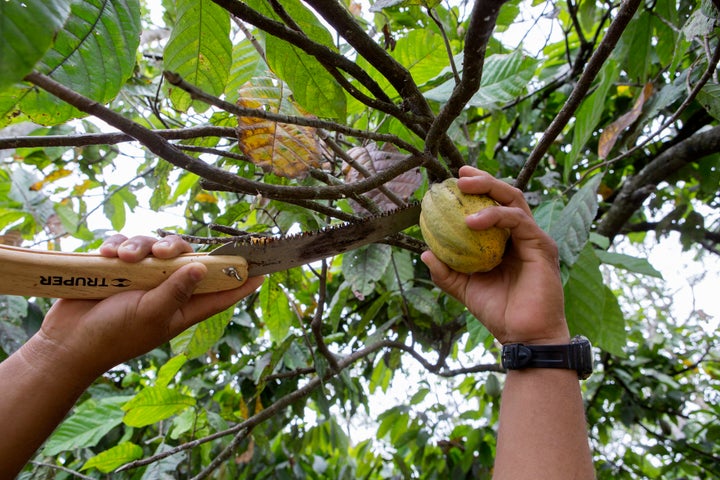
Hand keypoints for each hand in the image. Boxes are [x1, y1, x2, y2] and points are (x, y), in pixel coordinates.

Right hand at [28, 234, 263, 379]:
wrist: (67, 341)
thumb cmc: (114, 336)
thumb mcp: (151, 315)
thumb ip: (176, 291)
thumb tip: (204, 267)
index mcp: (184, 306)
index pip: (223, 292)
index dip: (243, 279)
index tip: (265, 266)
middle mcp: (167, 288)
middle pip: (188, 256)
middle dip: (176, 248)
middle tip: (161, 252)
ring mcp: (143, 276)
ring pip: (155, 245)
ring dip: (141, 245)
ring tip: (124, 257)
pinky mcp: (119, 267)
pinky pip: (127, 244)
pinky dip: (119, 244)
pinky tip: (108, 253)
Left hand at [421, 166, 568, 344]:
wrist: (523, 336)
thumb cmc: (499, 313)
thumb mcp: (465, 289)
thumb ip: (447, 271)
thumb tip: (426, 253)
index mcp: (507, 242)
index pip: (493, 207)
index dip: (476, 191)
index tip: (453, 181)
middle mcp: (522, 236)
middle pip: (505, 196)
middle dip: (483, 180)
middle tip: (460, 175)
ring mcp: (534, 239)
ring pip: (514, 201)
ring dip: (488, 189)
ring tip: (463, 187)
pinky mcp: (542, 246)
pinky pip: (518, 221)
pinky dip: (495, 216)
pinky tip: (471, 221)